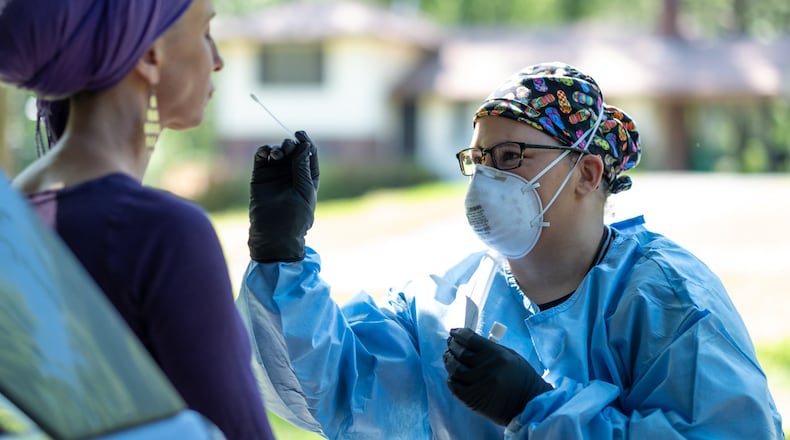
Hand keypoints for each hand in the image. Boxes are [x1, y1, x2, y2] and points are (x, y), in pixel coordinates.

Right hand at [248, 131, 318, 261]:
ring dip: (278, 148)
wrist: (272, 236)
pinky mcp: (260, 177)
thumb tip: (305, 144)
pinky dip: (262, 151)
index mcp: (308, 178)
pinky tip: (265, 153)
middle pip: (293, 150)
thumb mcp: (303, 191)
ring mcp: (275, 175)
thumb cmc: (294, 217)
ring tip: (276, 155)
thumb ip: (302, 167)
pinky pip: (261, 158)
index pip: (308, 153)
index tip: (300, 134)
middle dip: (290, 145)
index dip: (305, 142)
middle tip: (287, 150)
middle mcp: (292, 174)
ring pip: (277, 151)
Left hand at [443, 327, 551, 425]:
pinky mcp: (472, 399)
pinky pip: (455, 387)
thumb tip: (470, 342)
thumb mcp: (511, 355)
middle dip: (453, 345)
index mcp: (496, 354)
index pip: (469, 339)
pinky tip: (453, 375)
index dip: (459, 334)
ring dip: (449, 361)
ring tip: (448, 357)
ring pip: (455, 369)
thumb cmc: (522, 378)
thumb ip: (491, 348)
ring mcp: (477, 384)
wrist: (529, 404)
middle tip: (451, 343)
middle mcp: (485, 368)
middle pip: (460, 352)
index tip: (454, 332)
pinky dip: (451, 379)